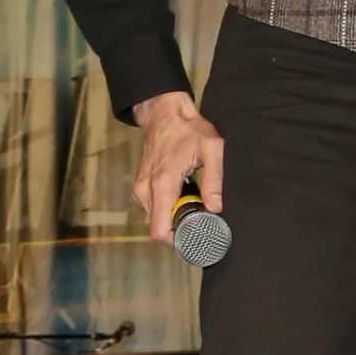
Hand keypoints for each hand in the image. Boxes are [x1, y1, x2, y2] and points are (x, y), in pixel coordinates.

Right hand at [130, 90, 224, 244]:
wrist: (164, 114)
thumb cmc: (188, 129)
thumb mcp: (212, 148)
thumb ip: (214, 180)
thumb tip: (216, 208)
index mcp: (162, 184)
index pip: (158, 230)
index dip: (176, 240)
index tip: (195, 236)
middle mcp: (145, 190)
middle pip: (158, 228)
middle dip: (179, 228)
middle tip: (201, 217)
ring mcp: (140, 189)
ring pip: (155, 219)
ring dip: (173, 217)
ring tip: (194, 202)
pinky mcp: (140, 186)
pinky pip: (153, 208)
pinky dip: (167, 208)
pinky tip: (183, 194)